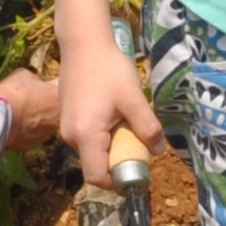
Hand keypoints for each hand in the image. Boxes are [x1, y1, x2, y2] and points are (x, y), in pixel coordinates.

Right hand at [0, 65, 63, 151]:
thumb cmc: (13, 94)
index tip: (44, 88)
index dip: (52, 90)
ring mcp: (46, 135)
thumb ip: (35, 79)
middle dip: (47, 108)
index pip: (63, 93)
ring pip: (45, 126)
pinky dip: (25, 132)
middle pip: (56, 112)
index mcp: (60, 100)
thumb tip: (35, 82)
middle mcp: (58, 120)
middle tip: (34, 102)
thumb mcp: (24, 75)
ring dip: (37, 121)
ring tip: (22, 114)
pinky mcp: (31, 146)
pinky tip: (15, 125)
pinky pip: (31, 136)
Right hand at [62, 40, 161, 185]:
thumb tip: (159, 151)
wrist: (83, 44)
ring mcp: (67, 127)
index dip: (117, 182)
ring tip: (127, 124)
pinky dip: (103, 136)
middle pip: (95, 165)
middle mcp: (71, 137)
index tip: (138, 171)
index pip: (97, 177)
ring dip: (112, 146)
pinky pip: (87, 138)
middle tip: (139, 145)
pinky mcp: (68, 118)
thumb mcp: (134, 98)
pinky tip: (115, 116)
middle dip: (118, 162)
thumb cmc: (109, 70)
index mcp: (85, 136)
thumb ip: (147, 127)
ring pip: (92, 151)